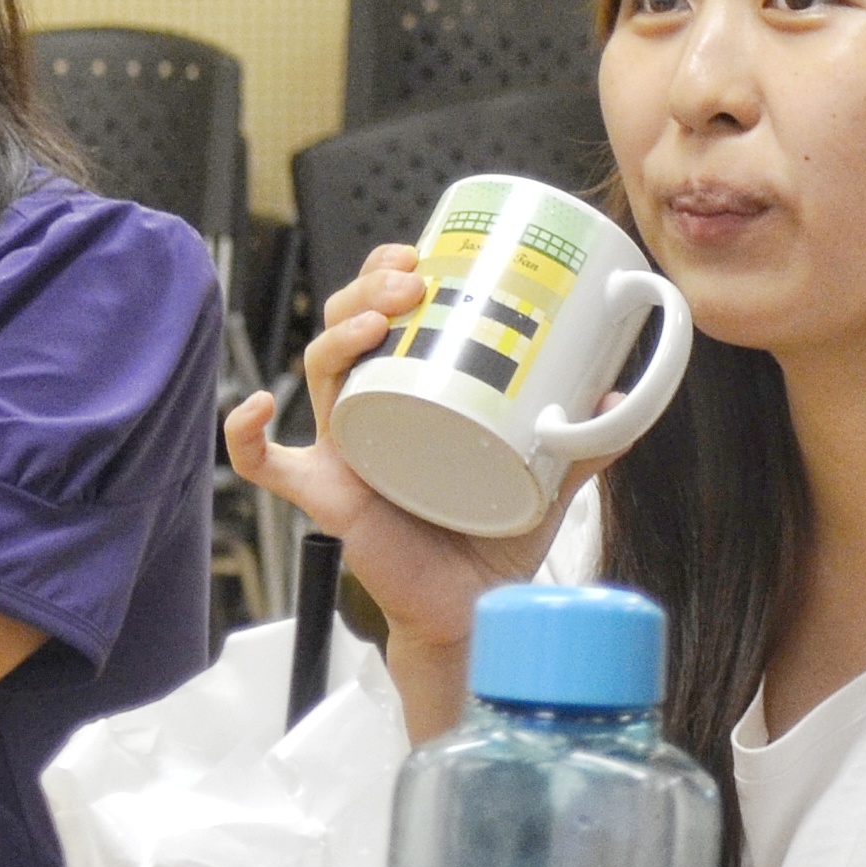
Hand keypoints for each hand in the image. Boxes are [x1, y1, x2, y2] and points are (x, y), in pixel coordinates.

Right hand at [221, 243, 610, 659]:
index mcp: (413, 396)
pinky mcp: (327, 498)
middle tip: (410, 282)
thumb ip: (587, 438)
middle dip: (368, 290)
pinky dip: (246, 438)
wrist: (475, 610)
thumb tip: (619, 389)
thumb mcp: (549, 475)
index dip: (391, 274)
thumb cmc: (493, 536)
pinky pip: (268, 466)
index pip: (388, 316)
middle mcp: (372, 414)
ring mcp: (344, 453)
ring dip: (340, 334)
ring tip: (378, 317)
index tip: (423, 255)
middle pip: (348, 330)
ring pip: (320, 375)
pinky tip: (256, 406)